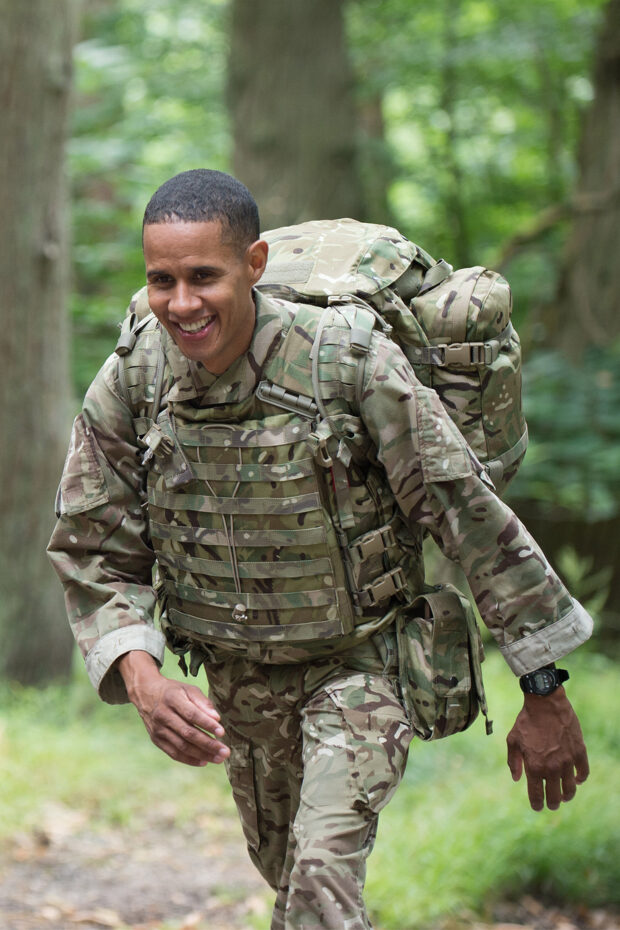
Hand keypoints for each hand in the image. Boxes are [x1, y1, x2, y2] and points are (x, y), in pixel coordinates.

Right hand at [117, 650, 229, 766]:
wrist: (146, 694)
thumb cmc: (174, 692)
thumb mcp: (188, 689)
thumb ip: (203, 702)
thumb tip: (217, 719)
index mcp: (172, 699)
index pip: (191, 714)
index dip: (207, 724)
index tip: (222, 732)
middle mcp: (162, 715)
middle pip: (187, 733)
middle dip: (208, 744)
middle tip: (225, 752)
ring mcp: (158, 729)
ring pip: (182, 746)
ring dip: (202, 755)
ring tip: (218, 759)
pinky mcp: (156, 740)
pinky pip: (174, 753)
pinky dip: (189, 759)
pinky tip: (204, 761)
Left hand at [506, 686, 588, 810]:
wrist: (545, 703)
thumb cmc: (526, 721)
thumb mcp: (512, 740)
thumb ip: (513, 762)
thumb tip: (516, 779)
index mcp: (533, 766)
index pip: (536, 795)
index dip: (537, 804)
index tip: (537, 807)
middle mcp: (551, 767)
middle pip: (555, 796)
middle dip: (552, 803)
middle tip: (552, 804)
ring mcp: (567, 761)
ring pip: (570, 788)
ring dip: (567, 795)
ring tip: (564, 796)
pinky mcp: (579, 752)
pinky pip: (583, 772)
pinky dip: (581, 779)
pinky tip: (577, 781)